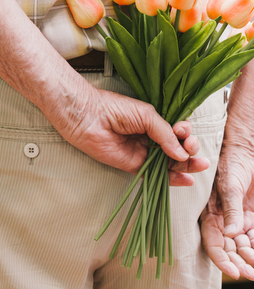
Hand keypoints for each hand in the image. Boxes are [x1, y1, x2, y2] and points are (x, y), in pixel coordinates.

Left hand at [57, 85, 208, 184]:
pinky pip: (154, 175)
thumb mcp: (146, 115)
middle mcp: (150, 138)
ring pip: (169, 164)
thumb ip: (165, 133)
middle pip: (177, 149)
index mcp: (154, 122)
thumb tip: (182, 153)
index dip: (186, 134)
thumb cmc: (114, 109)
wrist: (89, 117)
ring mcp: (142, 152)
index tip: (184, 132)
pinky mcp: (133, 165)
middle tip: (192, 150)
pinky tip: (186, 179)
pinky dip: (171, 179)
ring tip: (199, 165)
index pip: (178, 131)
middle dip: (190, 150)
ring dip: (187, 166)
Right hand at [200, 141, 253, 279]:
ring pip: (244, 246)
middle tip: (251, 275)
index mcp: (211, 214)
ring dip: (250, 258)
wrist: (247, 151)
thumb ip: (231, 210)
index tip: (234, 271)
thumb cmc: (232, 163)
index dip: (221, 258)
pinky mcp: (252, 217)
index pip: (213, 242)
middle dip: (239, 263)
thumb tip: (230, 234)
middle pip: (229, 248)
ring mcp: (239, 220)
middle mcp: (223, 220)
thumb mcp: (230, 186)